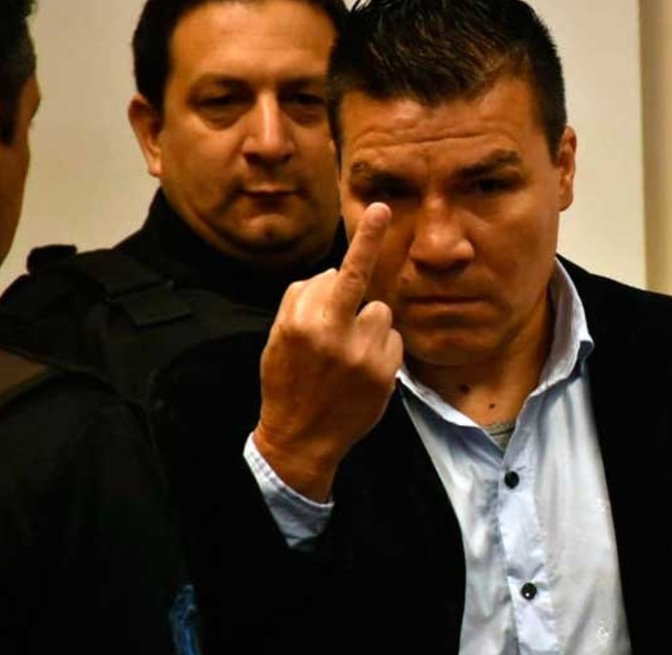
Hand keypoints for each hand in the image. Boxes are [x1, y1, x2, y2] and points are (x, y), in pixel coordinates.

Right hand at [254, 203, 401, 500]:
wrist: (299, 439)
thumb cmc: (285, 381)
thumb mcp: (278, 336)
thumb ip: (303, 299)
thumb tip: (336, 273)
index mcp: (307, 323)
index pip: (343, 273)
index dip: (365, 239)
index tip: (381, 209)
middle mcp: (339, 337)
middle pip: (361, 289)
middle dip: (360, 277)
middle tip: (374, 234)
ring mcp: (366, 357)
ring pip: (380, 314)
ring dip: (367, 326)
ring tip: (347, 354)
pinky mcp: (386, 376)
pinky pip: (392, 341)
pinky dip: (380, 349)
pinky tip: (360, 369)